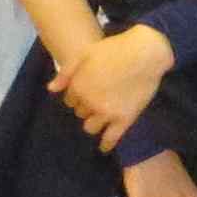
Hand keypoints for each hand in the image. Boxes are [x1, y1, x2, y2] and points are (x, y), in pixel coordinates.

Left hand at [51, 24, 172, 150]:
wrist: (145, 53)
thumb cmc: (114, 49)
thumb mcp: (85, 53)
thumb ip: (66, 72)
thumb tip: (51, 89)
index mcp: (78, 87)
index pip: (70, 101)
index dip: (78, 95)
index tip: (88, 90)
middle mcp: (89, 103)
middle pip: (80, 113)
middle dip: (86, 107)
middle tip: (99, 98)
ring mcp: (107, 113)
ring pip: (91, 127)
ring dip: (93, 122)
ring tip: (102, 116)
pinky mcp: (124, 119)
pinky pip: (111, 139)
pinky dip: (106, 144)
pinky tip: (104, 147)